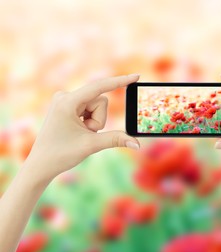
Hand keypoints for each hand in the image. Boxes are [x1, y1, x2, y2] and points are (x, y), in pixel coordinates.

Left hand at [26, 74, 140, 181]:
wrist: (41, 164)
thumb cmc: (61, 154)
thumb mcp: (91, 145)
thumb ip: (116, 140)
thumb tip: (137, 144)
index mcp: (67, 102)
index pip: (100, 87)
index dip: (120, 82)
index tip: (136, 76)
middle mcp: (65, 96)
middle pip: (100, 101)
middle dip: (99, 120)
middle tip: (86, 134)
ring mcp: (65, 100)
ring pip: (96, 106)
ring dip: (94, 122)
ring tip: (80, 133)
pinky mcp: (67, 105)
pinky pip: (89, 109)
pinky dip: (89, 121)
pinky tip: (76, 130)